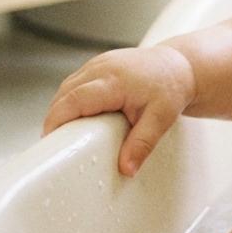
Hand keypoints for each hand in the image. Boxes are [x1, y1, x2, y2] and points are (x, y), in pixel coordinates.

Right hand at [42, 45, 195, 175]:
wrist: (181, 65)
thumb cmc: (172, 87)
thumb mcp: (162, 118)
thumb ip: (142, 144)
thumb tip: (127, 169)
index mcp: (115, 80)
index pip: (75, 99)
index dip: (57, 120)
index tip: (50, 142)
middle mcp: (103, 67)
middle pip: (65, 93)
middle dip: (55, 118)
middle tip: (56, 145)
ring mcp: (99, 63)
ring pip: (67, 86)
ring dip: (61, 108)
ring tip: (65, 134)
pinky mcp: (98, 64)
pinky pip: (75, 82)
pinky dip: (70, 99)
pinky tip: (76, 117)